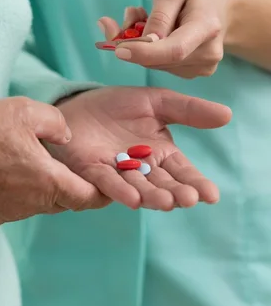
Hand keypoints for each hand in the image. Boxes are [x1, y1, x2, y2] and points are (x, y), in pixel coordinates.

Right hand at [0, 97, 107, 224]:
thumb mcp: (26, 111)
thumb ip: (56, 124)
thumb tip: (65, 139)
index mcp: (48, 182)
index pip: (88, 198)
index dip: (103, 194)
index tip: (110, 188)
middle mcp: (32, 204)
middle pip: (64, 202)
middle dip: (72, 188)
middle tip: (71, 170)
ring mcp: (9, 213)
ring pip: (38, 204)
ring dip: (41, 189)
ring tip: (30, 164)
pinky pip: (13, 206)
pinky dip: (17, 193)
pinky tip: (3, 172)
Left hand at [49, 87, 231, 210]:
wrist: (79, 102)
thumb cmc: (118, 105)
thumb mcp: (157, 102)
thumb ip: (188, 110)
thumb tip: (227, 115)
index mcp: (160, 153)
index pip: (182, 171)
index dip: (196, 183)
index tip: (211, 195)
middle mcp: (142, 168)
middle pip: (162, 184)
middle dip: (175, 193)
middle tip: (188, 199)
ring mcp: (117, 173)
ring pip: (138, 188)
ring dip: (151, 196)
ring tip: (166, 202)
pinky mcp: (92, 172)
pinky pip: (107, 182)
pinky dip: (119, 191)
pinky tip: (132, 199)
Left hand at [98, 0, 255, 77]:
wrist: (224, 5)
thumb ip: (159, 14)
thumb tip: (144, 41)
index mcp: (206, 27)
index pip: (174, 50)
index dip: (144, 52)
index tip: (118, 49)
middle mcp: (207, 54)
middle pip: (159, 59)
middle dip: (134, 41)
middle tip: (130, 13)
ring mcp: (202, 67)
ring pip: (155, 63)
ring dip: (140, 43)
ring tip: (145, 16)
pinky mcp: (193, 72)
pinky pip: (160, 65)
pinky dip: (148, 50)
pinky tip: (155, 32)